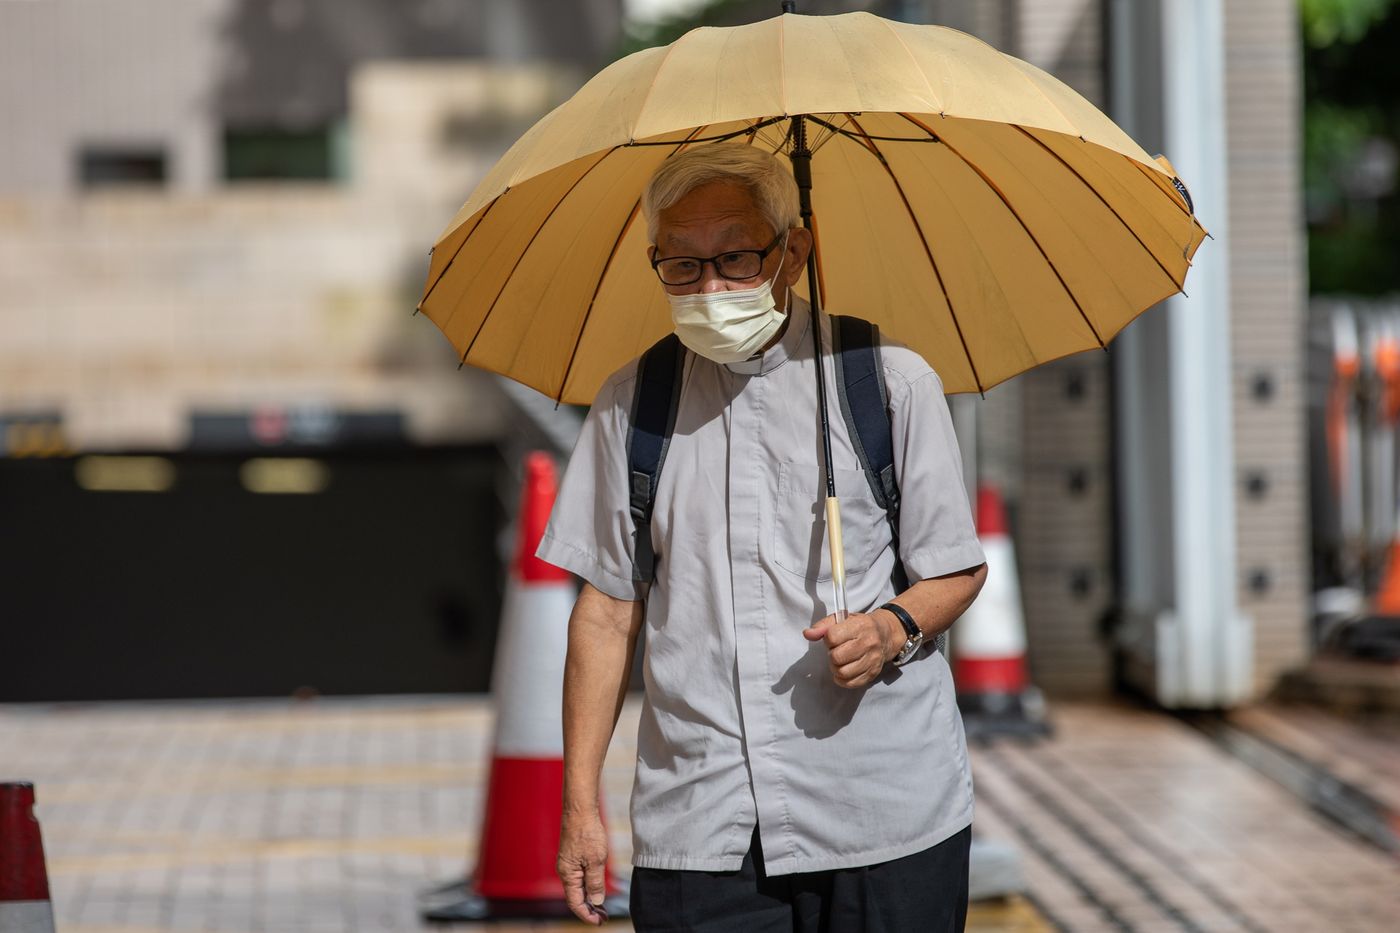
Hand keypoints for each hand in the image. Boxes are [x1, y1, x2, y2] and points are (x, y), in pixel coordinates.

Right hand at [558, 809, 609, 924]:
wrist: (580, 810)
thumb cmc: (587, 832)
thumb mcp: (596, 860)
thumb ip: (596, 882)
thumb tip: (597, 900)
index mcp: (568, 874)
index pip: (575, 903)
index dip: (587, 915)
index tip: (599, 922)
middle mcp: (565, 871)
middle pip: (575, 897)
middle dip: (589, 909)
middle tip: (604, 917)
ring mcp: (568, 864)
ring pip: (578, 888)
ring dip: (589, 899)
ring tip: (602, 907)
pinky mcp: (573, 857)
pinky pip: (579, 877)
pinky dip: (588, 887)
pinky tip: (597, 888)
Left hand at [803, 610, 901, 687]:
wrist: (886, 635)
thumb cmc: (860, 626)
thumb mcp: (842, 619)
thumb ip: (823, 626)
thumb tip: (807, 634)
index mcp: (860, 626)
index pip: (832, 637)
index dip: (828, 639)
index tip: (834, 638)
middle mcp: (869, 643)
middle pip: (837, 657)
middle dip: (832, 655)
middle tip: (836, 651)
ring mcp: (872, 660)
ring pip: (843, 672)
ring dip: (836, 668)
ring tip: (840, 661)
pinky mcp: (873, 673)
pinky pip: (851, 683)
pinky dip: (842, 679)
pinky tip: (844, 670)